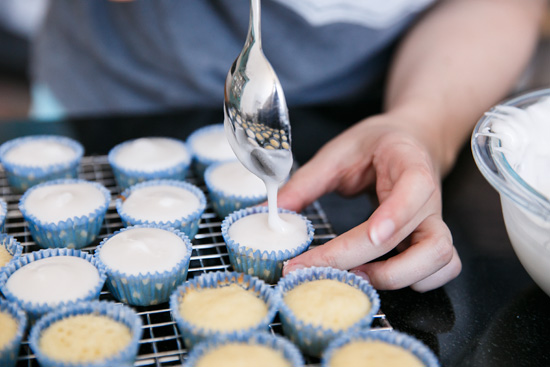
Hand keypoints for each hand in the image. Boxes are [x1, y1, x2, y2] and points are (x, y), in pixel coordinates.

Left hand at [278, 114, 461, 291]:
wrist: (410, 141)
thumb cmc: (376, 145)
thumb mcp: (339, 151)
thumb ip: (308, 180)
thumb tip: (274, 210)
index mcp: (409, 165)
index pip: (414, 190)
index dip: (394, 216)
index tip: (370, 237)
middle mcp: (429, 199)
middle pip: (421, 240)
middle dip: (375, 265)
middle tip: (326, 269)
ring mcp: (434, 222)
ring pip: (440, 259)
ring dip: (400, 277)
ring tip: (356, 275)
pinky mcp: (432, 238)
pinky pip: (443, 269)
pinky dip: (417, 282)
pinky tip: (380, 275)